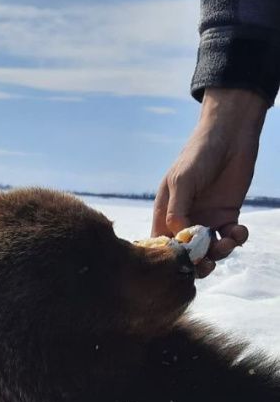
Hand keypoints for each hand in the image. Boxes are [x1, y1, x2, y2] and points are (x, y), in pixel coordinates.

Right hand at [152, 88, 267, 276]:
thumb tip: (179, 239)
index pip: (162, 244)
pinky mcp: (228, 216)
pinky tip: (240, 230)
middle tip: (207, 264)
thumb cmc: (198, 154)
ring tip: (228, 242)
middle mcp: (185, 219)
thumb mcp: (182, 180)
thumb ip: (177, 210)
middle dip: (197, 263)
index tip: (182, 262)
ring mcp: (207, 219)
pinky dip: (237, 239)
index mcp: (166, 212)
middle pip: (187, 253)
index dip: (170, 258)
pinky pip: (231, 237)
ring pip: (210, 249)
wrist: (230, 136)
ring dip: (220, 252)